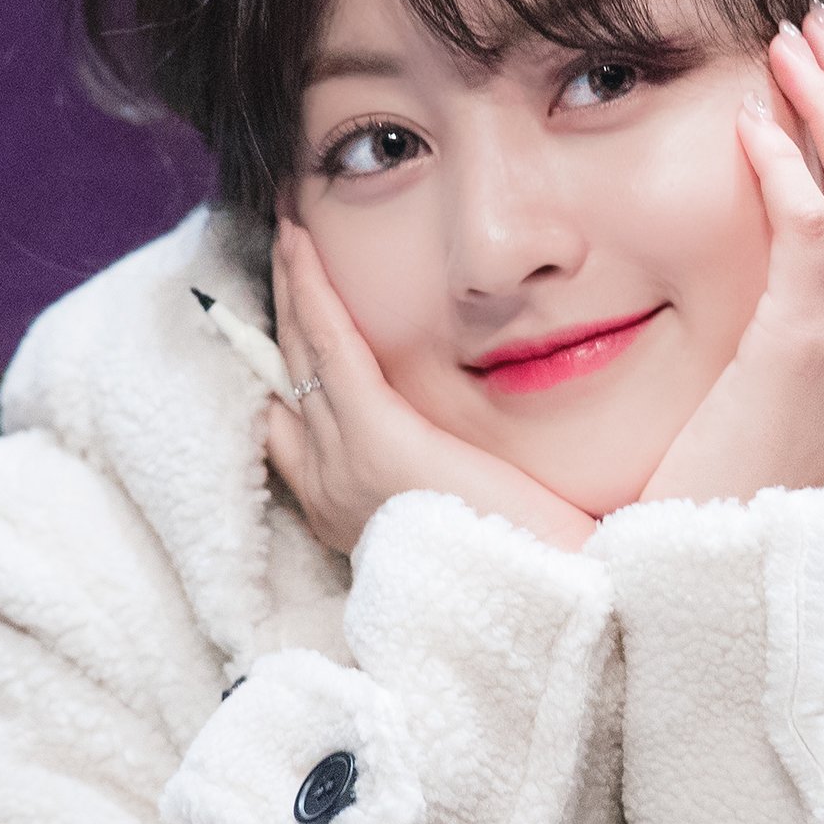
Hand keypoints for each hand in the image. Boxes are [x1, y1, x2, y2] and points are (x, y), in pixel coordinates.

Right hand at [264, 216, 598, 553]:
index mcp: (343, 509)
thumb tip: (445, 429)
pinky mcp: (378, 439)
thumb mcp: (459, 509)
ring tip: (288, 229)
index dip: (282, 362)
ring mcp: (343, 463)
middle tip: (281, 245)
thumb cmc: (522, 554)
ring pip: (299, 351)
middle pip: (286, 377)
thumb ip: (435, 470)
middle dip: (279, 308)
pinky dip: (309, 289)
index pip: (291, 423)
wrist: (544, 593)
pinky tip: (301, 244)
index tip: (285, 315)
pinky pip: (328, 345)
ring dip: (289, 283)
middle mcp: (326, 487)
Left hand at [637, 0, 823, 505]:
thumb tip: (779, 229)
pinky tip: (749, 127)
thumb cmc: (742, 481)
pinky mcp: (809, 354)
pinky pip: (812, 232)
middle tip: (809, 23)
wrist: (727, 578)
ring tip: (781, 47)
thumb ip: (804, 312)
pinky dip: (785, 167)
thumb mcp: (792, 388)